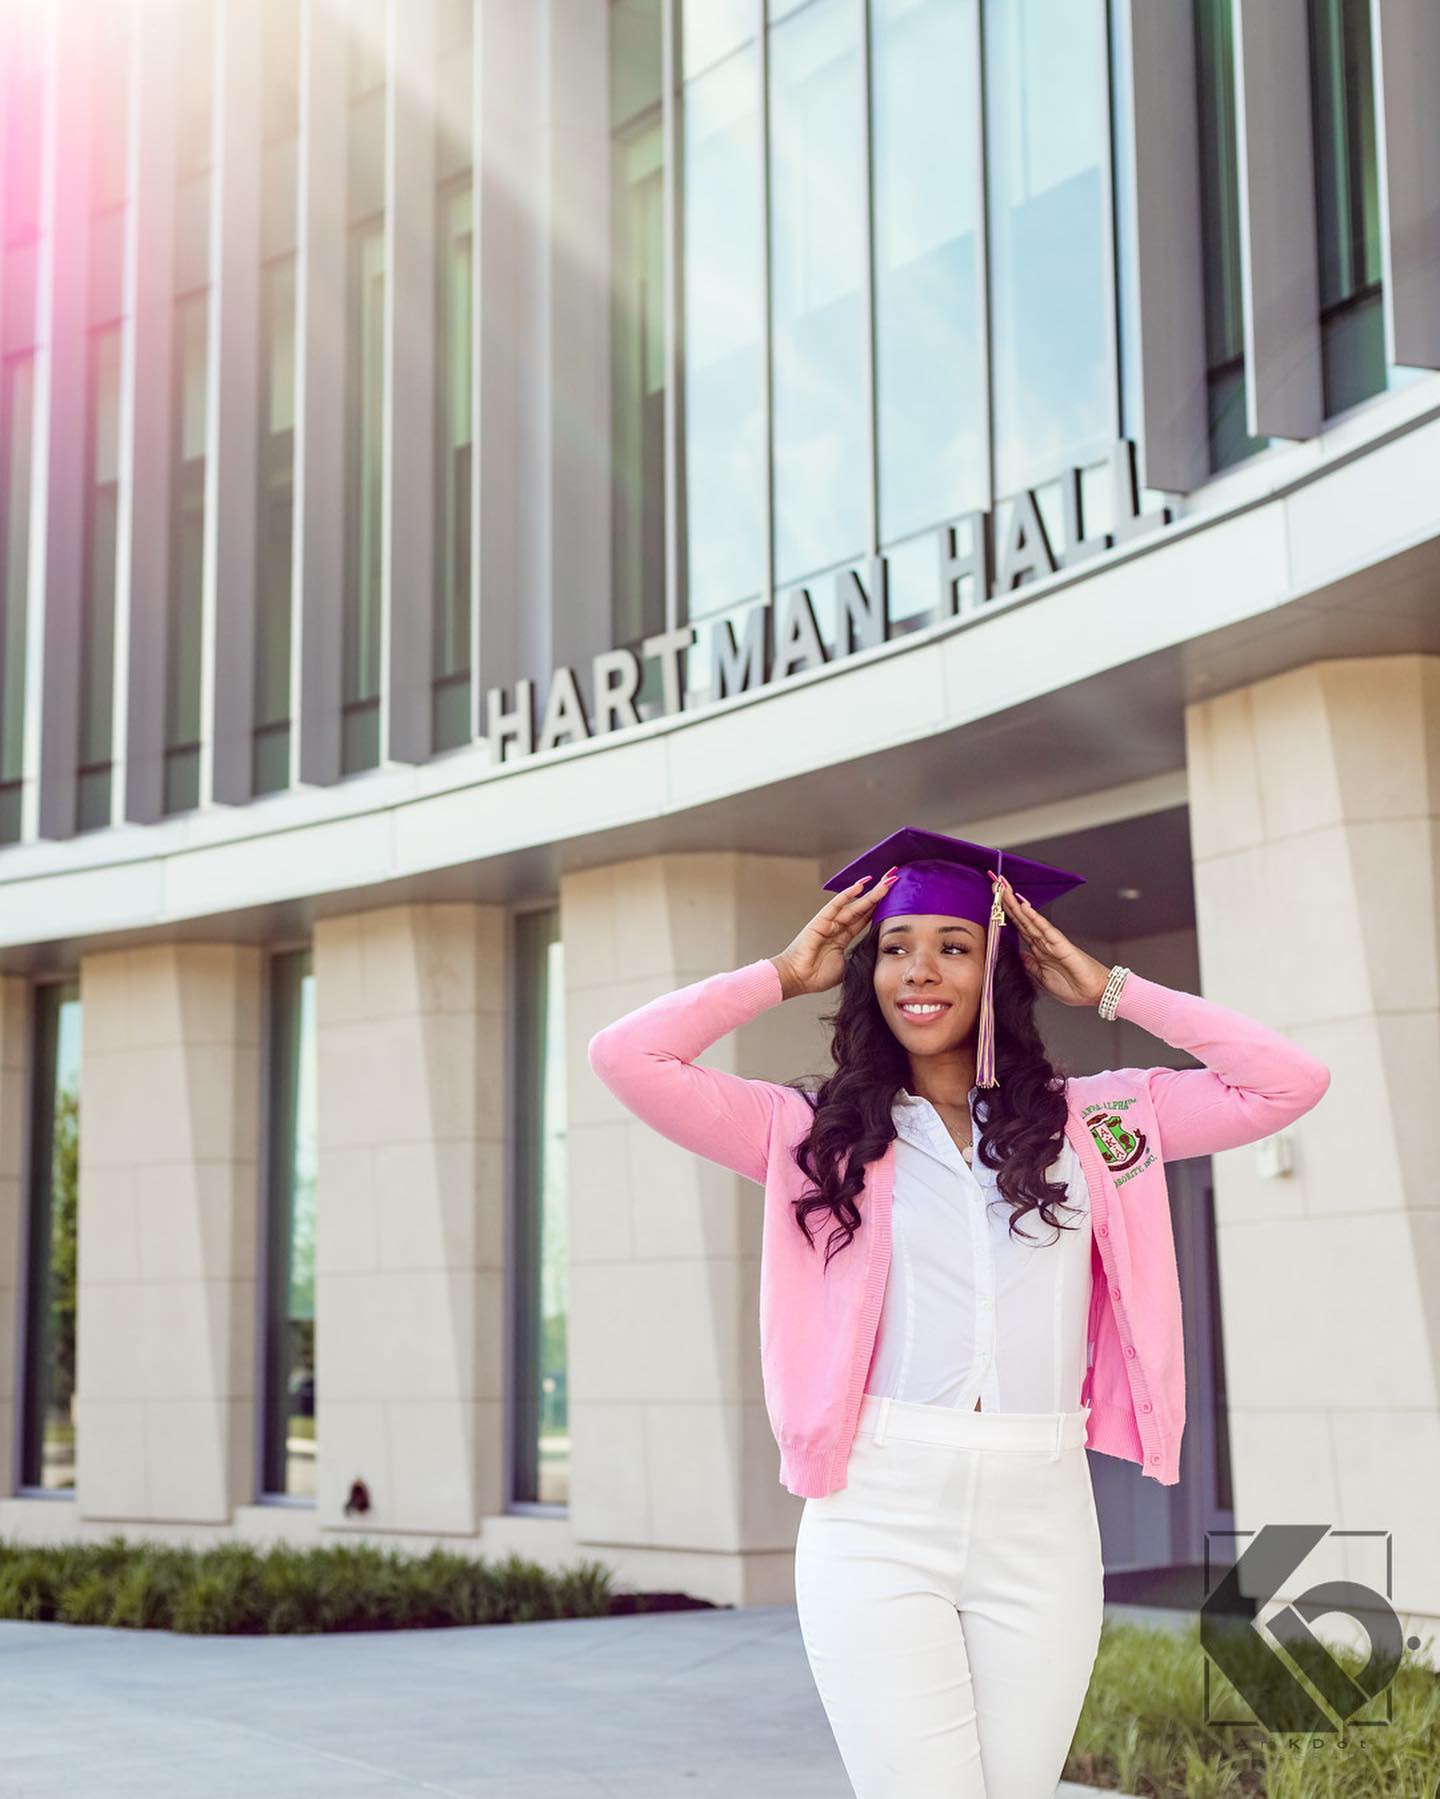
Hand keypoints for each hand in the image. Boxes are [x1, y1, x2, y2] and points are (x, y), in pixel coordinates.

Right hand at [771, 870, 899, 998]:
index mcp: (844, 937)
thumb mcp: (846, 966)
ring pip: (855, 904)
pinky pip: (836, 905)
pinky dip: (848, 894)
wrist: (798, 979)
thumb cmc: (817, 976)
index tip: (896, 898)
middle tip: (894, 879)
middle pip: (863, 907)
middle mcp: (838, 926)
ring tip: (887, 880)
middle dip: (880, 894)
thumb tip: (874, 956)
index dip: (880, 908)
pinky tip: (861, 884)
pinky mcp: (820, 920)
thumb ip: (858, 957)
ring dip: (871, 892)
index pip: (865, 918)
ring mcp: (829, 922)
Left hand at [989, 869, 1109, 1007]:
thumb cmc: (1073, 987)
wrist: (1094, 993)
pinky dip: (1035, 918)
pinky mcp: (1061, 945)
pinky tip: (1025, 907)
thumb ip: (1030, 965)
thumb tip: (1018, 955)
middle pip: (1022, 919)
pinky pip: (1045, 929)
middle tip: (996, 886)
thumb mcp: (1042, 978)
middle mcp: (1044, 943)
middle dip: (1008, 903)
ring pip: (1030, 920)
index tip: (995, 902)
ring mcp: (1052, 942)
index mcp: (1039, 951)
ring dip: (1017, 905)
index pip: (1019, 928)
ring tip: (1006, 890)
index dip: (1006, 915)